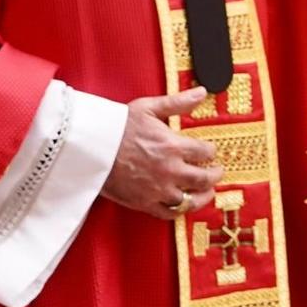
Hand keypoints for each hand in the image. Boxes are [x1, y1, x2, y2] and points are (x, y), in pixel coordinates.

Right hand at [100, 89, 222, 220]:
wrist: (91, 146)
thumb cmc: (117, 126)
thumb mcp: (148, 107)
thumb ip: (178, 102)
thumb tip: (200, 93)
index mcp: (172, 146)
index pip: (205, 152)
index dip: (210, 150)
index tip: (209, 150)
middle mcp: (170, 170)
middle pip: (204, 178)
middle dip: (214, 174)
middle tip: (216, 171)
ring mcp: (159, 190)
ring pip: (192, 200)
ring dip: (204, 195)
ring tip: (207, 191)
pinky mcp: (146, 203)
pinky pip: (171, 214)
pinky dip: (181, 210)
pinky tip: (184, 204)